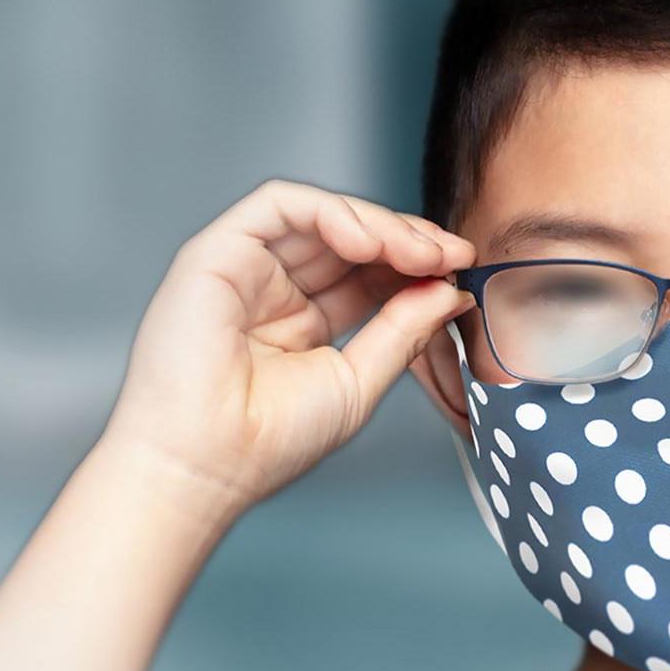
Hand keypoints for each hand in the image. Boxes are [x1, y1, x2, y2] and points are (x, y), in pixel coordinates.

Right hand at [97, 179, 473, 515]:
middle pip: (351, 239)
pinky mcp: (217, 252)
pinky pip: (279, 206)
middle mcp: (273, 288)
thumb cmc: (269, 441)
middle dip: (408, 240)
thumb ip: (404, 330)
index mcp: (304, 321)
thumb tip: (451, 290)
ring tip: (419, 252)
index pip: (369, 273)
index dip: (415, 266)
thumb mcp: (359, 380)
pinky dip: (330, 212)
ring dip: (380, 225)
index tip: (460, 272)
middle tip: (452, 255)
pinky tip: (368, 242)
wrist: (209, 464)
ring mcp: (245, 267)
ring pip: (322, 215)